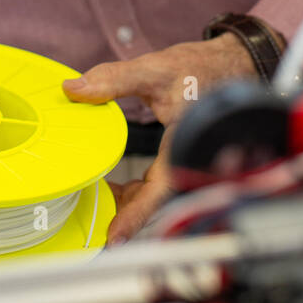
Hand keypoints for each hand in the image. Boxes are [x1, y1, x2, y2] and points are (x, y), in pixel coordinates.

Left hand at [62, 33, 260, 244]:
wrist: (227, 65)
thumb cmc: (201, 68)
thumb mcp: (154, 70)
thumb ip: (114, 78)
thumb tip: (74, 88)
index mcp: (183, 143)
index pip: (159, 190)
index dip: (136, 216)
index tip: (114, 238)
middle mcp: (186, 160)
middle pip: (153, 200)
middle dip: (124, 216)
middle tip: (92, 227)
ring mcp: (183, 162)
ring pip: (154, 195)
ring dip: (127, 203)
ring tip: (96, 205)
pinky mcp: (178, 159)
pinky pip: (156, 185)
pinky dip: (135, 191)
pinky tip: (114, 186)